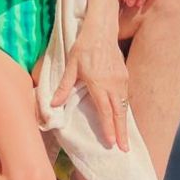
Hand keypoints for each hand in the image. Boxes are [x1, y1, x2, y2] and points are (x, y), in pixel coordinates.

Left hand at [51, 21, 129, 151]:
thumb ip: (64, 86)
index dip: (107, 128)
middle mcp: (113, 84)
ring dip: (124, 123)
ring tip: (124, 138)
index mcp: (98, 83)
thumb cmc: (83, 47)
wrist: (101, 30)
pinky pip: (126, 97)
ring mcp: (121, 80)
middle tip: (124, 149)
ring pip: (125, 106)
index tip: (110, 143)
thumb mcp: (70, 66)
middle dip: (121, 132)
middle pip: (119, 113)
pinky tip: (122, 118)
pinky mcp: (124, 75)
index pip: (105, 111)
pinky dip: (125, 110)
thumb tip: (52, 104)